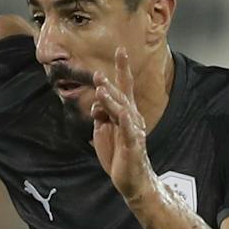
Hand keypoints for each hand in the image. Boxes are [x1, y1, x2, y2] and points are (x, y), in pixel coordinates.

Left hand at [89, 47, 153, 203]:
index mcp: (124, 113)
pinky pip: (128, 129)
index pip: (123, 87)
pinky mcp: (133, 143)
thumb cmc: (118, 154)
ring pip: (123, 110)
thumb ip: (100, 115)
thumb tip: (95, 104)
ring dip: (112, 99)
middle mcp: (131, 117)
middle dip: (112, 83)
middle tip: (98, 73)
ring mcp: (133, 129)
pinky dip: (123, 120)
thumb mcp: (103, 131)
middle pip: (122, 95)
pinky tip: (119, 113)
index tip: (121, 50)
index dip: (122, 69)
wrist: (131, 179)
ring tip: (101, 89)